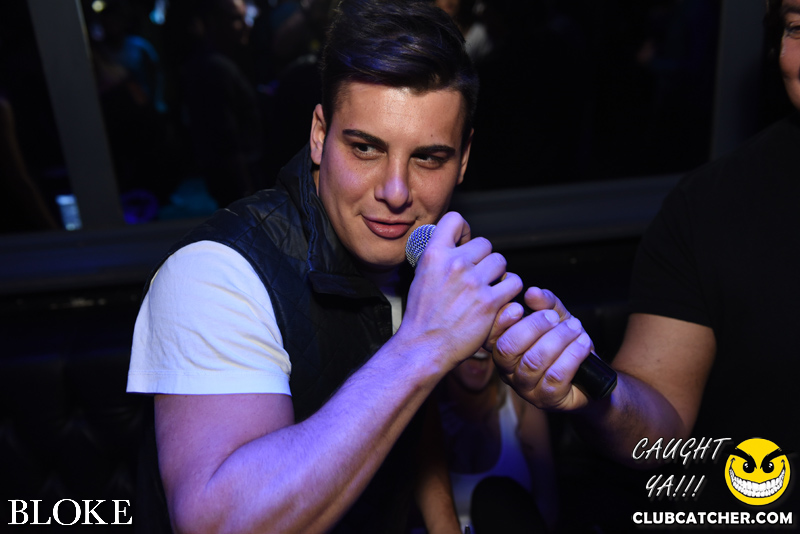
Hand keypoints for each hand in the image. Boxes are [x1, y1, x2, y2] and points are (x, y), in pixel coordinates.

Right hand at [398, 212, 522, 370]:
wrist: (424, 346)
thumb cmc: (422, 316)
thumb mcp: (421, 276)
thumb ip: (439, 258)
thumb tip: (455, 245)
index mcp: (435, 255)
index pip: (455, 220)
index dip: (464, 230)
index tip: (465, 243)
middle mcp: (455, 264)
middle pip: (485, 244)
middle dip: (483, 259)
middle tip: (477, 276)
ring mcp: (474, 283)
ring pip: (501, 262)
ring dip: (498, 274)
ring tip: (488, 288)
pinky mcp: (490, 302)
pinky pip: (514, 283)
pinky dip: (509, 290)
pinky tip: (499, 298)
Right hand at [492, 287, 594, 410]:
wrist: (592, 376)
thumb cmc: (566, 345)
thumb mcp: (556, 319)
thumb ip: (545, 304)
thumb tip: (532, 293)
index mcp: (504, 349)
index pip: (490, 336)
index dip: (501, 321)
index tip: (519, 307)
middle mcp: (508, 371)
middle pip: (508, 348)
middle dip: (532, 327)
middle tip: (554, 317)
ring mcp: (526, 388)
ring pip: (534, 361)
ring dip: (558, 339)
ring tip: (575, 328)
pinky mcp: (547, 399)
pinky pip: (555, 376)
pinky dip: (572, 355)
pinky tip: (583, 344)